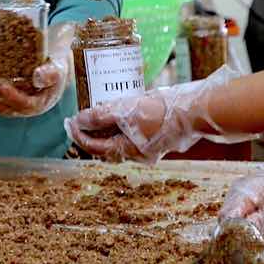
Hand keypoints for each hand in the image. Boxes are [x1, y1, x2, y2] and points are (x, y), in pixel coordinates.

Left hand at [0, 23, 74, 118]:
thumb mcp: (59, 67)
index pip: (25, 105)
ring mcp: (13, 101)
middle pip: (3, 107)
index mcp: (40, 103)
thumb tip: (37, 76)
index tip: (2, 86)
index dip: (13, 97)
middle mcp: (24, 107)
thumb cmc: (57, 67)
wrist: (53, 65)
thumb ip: (51, 73)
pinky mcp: (4, 94)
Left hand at [64, 67, 253, 163]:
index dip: (78, 135)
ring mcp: (148, 147)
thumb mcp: (127, 110)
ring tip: (94, 113)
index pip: (94, 147)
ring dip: (104, 129)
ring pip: (118, 141)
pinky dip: (119, 125)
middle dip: (89, 133)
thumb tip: (79, 120)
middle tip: (77, 118)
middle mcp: (137, 154)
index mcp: (127, 151)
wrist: (196, 110)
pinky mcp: (156, 137)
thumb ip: (101, 116)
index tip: (68, 122)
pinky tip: (118, 111)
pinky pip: (131, 134)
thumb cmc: (163, 111)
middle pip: (105, 147)